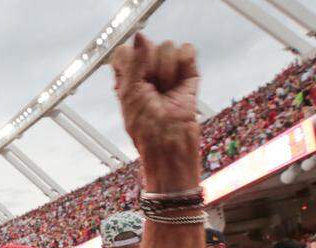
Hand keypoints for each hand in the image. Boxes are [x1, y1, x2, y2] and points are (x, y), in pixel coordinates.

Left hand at [112, 34, 200, 191]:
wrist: (171, 144)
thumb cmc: (145, 127)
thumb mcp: (130, 94)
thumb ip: (134, 62)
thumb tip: (141, 36)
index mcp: (127, 77)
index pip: (126, 51)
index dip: (130, 62)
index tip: (134, 82)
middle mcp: (147, 71)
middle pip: (148, 46)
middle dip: (150, 69)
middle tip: (152, 92)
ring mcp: (169, 72)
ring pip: (168, 47)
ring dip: (167, 71)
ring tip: (166, 92)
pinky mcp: (189, 74)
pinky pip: (187, 50)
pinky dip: (184, 64)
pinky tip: (180, 82)